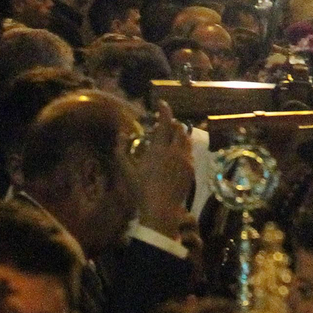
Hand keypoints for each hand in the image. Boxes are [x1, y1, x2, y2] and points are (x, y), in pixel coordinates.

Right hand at [134, 100, 193, 239]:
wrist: (161, 209)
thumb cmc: (141, 190)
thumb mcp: (126, 171)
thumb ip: (121, 150)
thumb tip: (121, 133)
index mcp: (159, 149)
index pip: (165, 122)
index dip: (164, 110)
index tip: (161, 103)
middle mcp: (175, 151)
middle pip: (179, 128)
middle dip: (172, 122)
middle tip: (164, 123)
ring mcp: (186, 160)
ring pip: (186, 139)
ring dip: (179, 134)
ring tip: (170, 136)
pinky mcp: (191, 169)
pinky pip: (189, 151)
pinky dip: (183, 146)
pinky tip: (176, 153)